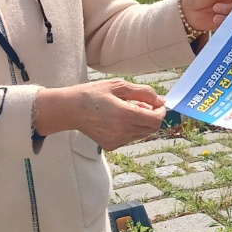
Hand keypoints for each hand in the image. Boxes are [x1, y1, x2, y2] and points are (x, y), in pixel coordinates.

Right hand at [34, 79, 166, 149]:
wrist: (70, 109)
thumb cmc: (93, 94)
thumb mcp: (118, 86)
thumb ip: (142, 92)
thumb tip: (160, 100)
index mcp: (124, 115)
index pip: (155, 120)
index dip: (161, 111)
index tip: (158, 103)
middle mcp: (122, 131)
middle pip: (151, 128)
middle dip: (153, 116)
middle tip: (142, 103)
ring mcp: (116, 141)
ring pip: (142, 134)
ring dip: (142, 122)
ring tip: (128, 109)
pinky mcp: (111, 145)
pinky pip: (131, 138)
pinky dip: (132, 128)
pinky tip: (120, 119)